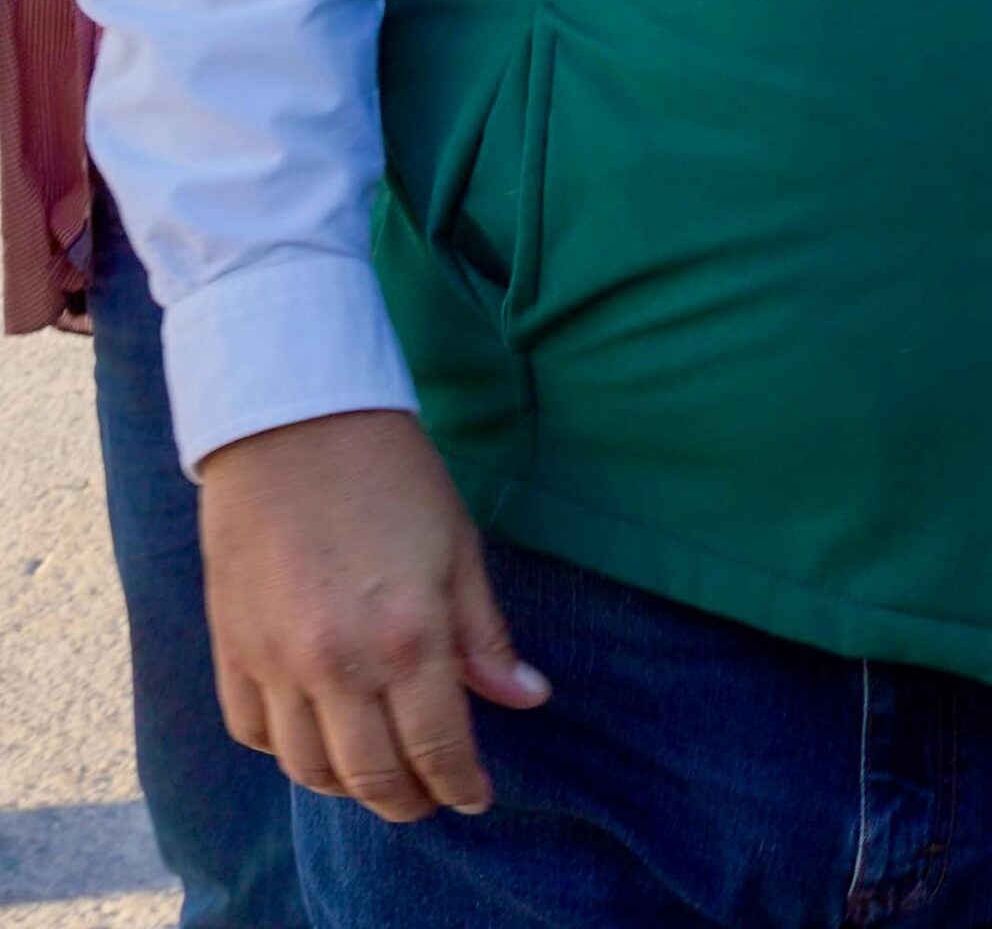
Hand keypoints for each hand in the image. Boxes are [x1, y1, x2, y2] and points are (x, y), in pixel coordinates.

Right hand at [199, 410, 548, 821]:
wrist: (294, 425)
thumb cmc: (393, 476)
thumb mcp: (459, 548)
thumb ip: (485, 636)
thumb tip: (528, 698)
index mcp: (406, 637)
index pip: (437, 746)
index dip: (461, 784)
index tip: (477, 797)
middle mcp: (337, 666)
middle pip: (371, 776)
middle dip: (409, 800)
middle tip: (433, 796)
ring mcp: (275, 663)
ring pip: (309, 768)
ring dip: (350, 786)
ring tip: (382, 775)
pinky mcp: (230, 651)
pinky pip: (254, 734)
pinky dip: (288, 752)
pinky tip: (318, 739)